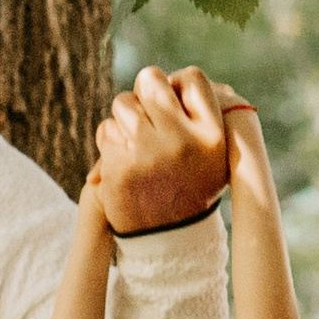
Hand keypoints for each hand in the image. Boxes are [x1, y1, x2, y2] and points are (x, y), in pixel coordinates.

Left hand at [92, 63, 240, 233]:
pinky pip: (105, 130)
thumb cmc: (190, 188)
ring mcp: (148, 154)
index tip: (173, 103)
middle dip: (145, 94)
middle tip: (148, 120)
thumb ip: (199, 113)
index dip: (177, 84)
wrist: (168, 241)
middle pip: (151, 80)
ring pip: (123, 103)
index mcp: (212, 135)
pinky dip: (110, 142)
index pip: (192, 77)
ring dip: (125, 119)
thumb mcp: (213, 154)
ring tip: (137, 144)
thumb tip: (171, 77)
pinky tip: (123, 162)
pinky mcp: (119, 168)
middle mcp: (183, 141)